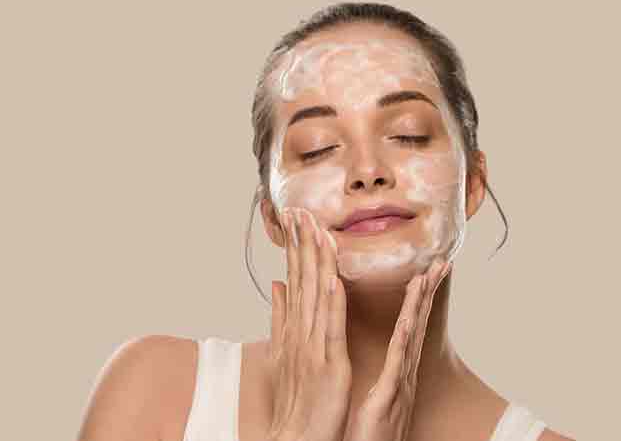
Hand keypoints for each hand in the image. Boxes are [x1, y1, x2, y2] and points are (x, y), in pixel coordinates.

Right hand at [266, 207, 351, 440]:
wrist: (297, 438)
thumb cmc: (295, 399)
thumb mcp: (283, 353)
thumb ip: (280, 318)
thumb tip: (278, 284)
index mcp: (294, 328)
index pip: (295, 279)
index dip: (295, 247)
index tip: (295, 217)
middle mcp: (301, 332)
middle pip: (302, 281)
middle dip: (301, 244)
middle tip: (300, 210)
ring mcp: (313, 347)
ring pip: (316, 296)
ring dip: (317, 262)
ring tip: (316, 230)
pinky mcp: (329, 364)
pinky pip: (332, 329)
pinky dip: (332, 302)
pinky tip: (335, 278)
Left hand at [344, 258, 451, 440]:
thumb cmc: (366, 435)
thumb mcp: (378, 397)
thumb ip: (385, 374)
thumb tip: (388, 353)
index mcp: (397, 371)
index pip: (409, 326)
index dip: (419, 298)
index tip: (426, 270)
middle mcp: (404, 374)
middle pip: (417, 325)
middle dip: (428, 293)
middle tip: (439, 262)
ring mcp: (400, 384)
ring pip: (410, 337)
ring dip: (419, 306)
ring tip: (426, 277)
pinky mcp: (389, 396)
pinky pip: (397, 362)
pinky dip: (403, 337)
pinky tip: (408, 318)